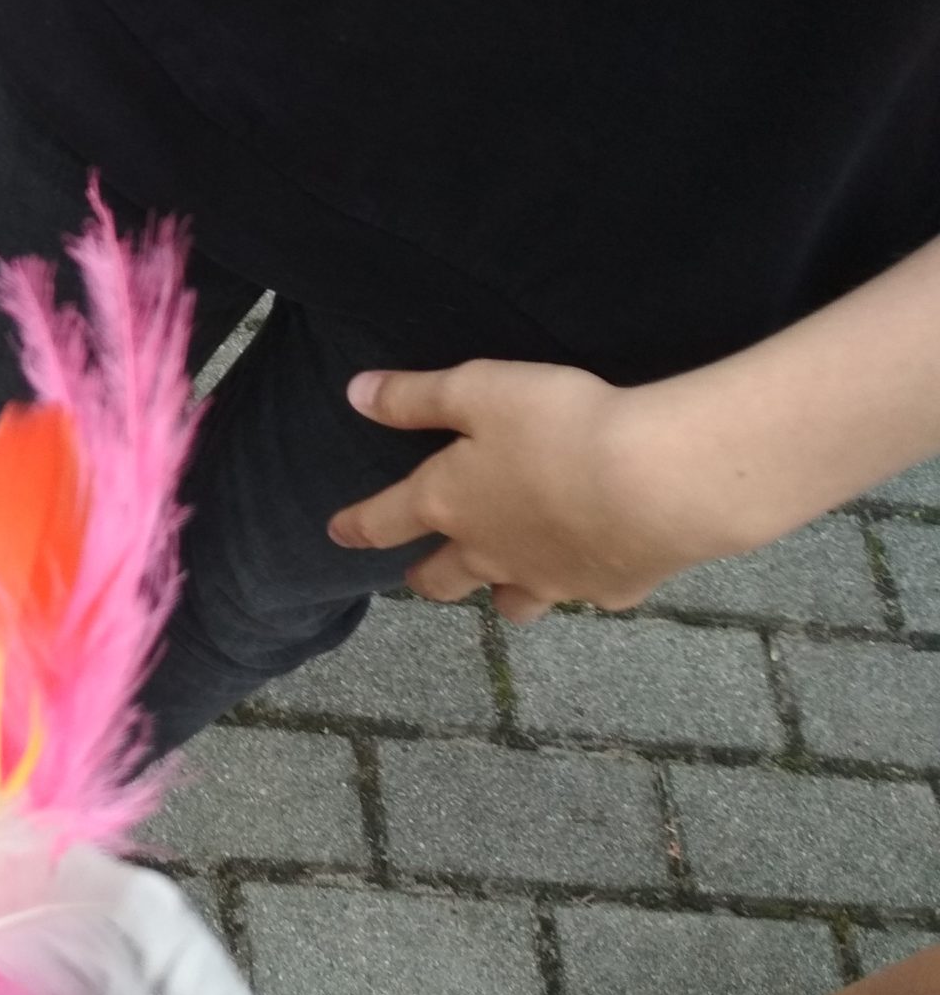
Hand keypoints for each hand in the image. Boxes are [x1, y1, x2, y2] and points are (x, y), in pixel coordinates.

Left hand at [325, 362, 762, 620]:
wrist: (657, 481)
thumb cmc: (558, 425)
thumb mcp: (476, 390)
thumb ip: (414, 396)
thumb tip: (354, 394)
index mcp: (448, 504)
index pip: (385, 521)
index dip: (357, 525)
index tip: (337, 534)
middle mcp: (491, 553)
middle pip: (442, 580)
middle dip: (426, 578)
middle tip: (418, 576)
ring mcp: (551, 580)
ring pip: (512, 604)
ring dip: (501, 594)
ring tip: (505, 585)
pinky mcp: (611, 590)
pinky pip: (587, 596)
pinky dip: (584, 585)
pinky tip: (597, 570)